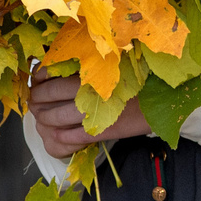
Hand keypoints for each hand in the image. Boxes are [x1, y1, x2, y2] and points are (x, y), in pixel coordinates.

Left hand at [29, 73, 153, 158]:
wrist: (166, 97)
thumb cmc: (141, 77)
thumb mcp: (115, 63)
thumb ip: (90, 66)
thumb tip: (60, 67)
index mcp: (90, 70)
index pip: (51, 73)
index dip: (39, 78)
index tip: (36, 80)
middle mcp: (89, 90)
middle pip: (48, 96)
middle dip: (36, 100)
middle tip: (34, 101)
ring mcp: (95, 112)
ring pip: (55, 118)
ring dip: (44, 119)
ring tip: (43, 118)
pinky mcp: (103, 130)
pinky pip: (72, 136)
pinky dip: (62, 136)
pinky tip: (59, 134)